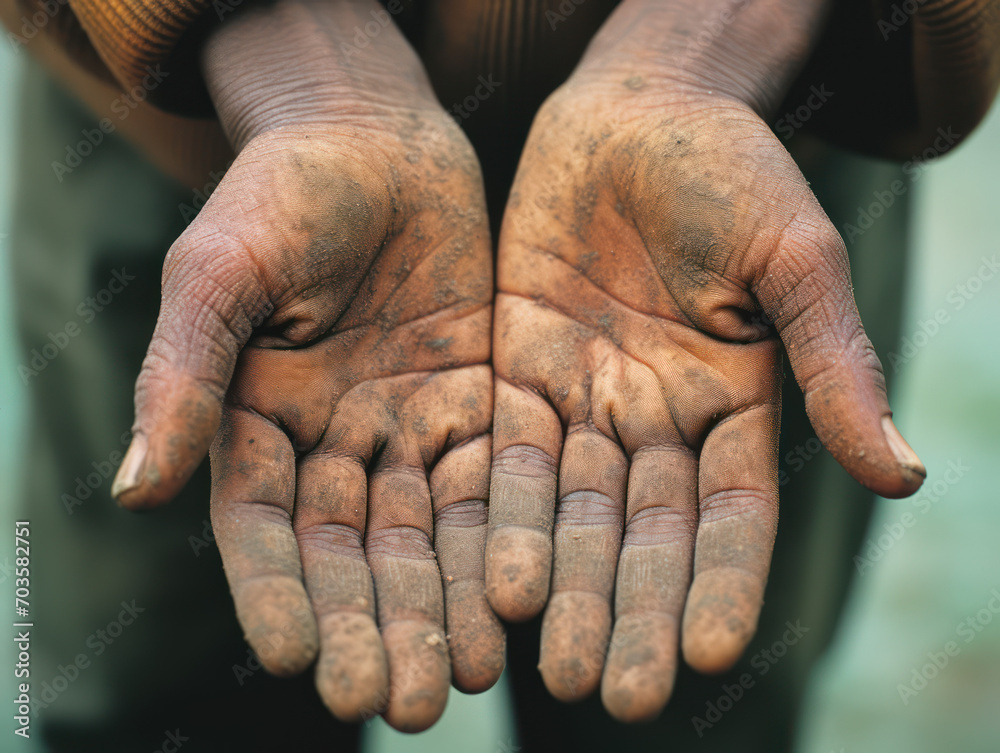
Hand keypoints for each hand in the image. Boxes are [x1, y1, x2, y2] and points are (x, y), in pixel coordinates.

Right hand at [111, 0, 502, 730]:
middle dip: (374, 625)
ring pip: (425, 533)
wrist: (375, 139)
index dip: (279, 592)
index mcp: (256, 421)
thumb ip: (187, 372)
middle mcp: (333, 441)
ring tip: (466, 680)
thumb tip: (138, 487)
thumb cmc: (280, 190)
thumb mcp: (220, 271)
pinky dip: (500, 541)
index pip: (263, 526)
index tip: (300, 659)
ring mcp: (407, 426)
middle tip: (400, 703)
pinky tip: (519, 601)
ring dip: (443, 606)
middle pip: (352, 550)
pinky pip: (488, 481)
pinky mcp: (476, 402)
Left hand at [486, 0, 924, 721]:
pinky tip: (487, 579)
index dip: (720, 581)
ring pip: (571, 509)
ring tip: (543, 666)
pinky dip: (497, 516)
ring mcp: (584, 400)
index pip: (731, 513)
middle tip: (611, 696)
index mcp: (737, 403)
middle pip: (644, 531)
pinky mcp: (515, 372)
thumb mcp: (795, 260)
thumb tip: (904, 474)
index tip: (707, 656)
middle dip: (630, 610)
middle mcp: (658, 419)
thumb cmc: (734, 170)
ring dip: (560, 585)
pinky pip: (505, 454)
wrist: (635, 111)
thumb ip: (835, 366)